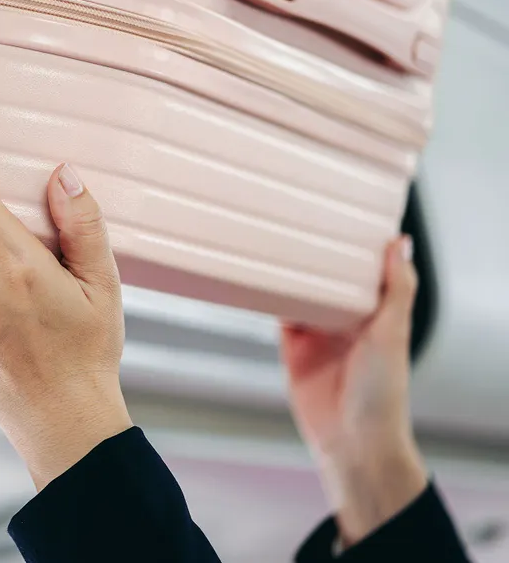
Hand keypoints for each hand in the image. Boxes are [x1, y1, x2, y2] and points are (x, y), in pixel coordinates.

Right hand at [281, 237, 427, 546]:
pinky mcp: (292, 347)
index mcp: (377, 313)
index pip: (364, 270)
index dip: (355, 246)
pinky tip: (258, 276)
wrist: (352, 442)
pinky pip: (277, 314)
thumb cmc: (383, 394)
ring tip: (273, 239)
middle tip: (297, 217)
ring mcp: (318, 332)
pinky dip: (268, 297)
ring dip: (289, 273)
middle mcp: (347, 320)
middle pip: (327, 278)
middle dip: (315, 254)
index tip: (342, 216)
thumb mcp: (392, 333)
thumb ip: (396, 289)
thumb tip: (401, 243)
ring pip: (300, 291)